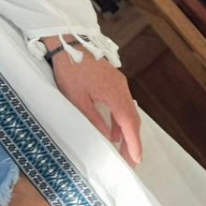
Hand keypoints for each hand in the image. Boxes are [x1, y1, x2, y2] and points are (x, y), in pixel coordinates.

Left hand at [50, 48, 142, 166]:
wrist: (69, 44)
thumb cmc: (71, 70)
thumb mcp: (77, 99)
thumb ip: (93, 118)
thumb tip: (105, 136)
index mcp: (115, 95)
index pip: (129, 124)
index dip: (133, 143)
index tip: (136, 159)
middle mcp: (121, 90)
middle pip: (132, 120)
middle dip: (132, 142)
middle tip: (131, 161)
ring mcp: (119, 85)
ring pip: (127, 113)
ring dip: (126, 132)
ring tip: (122, 151)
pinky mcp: (113, 83)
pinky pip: (121, 106)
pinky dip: (119, 121)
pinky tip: (113, 132)